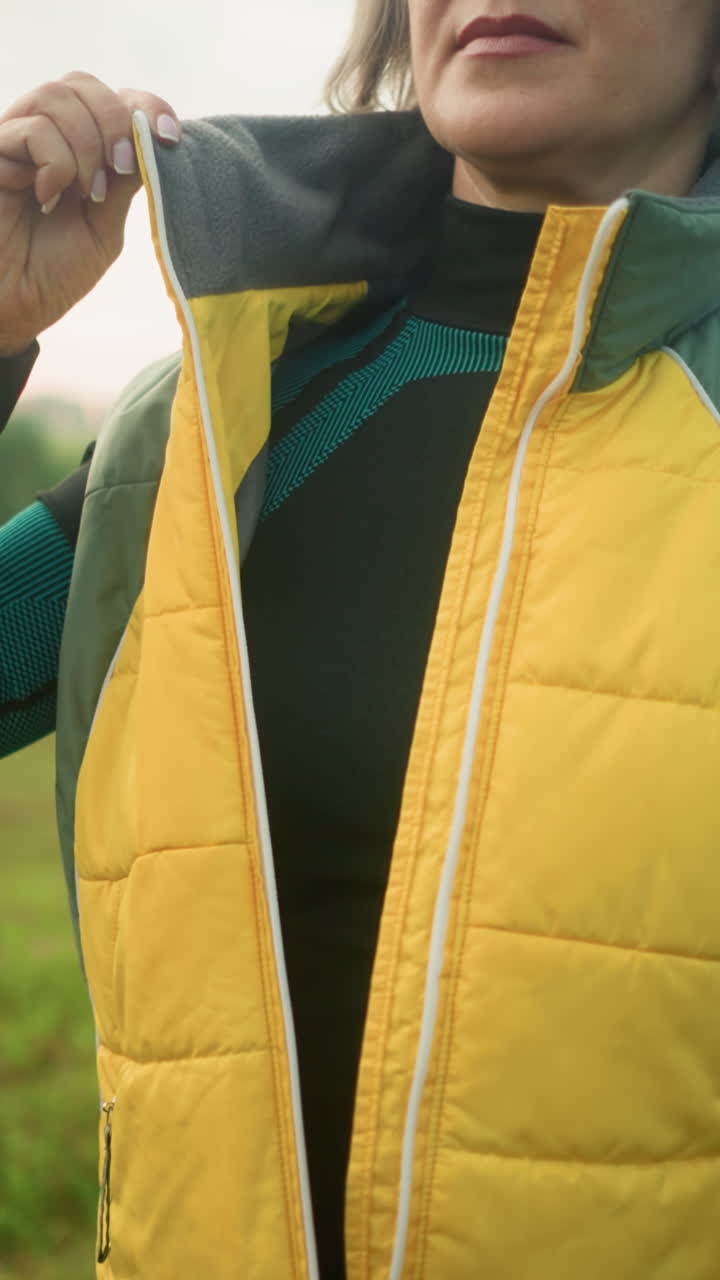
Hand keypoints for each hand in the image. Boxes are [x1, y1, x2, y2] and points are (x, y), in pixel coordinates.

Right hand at [0, 71, 181, 354]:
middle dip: (115, 122)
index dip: (146, 107)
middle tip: (121, 169)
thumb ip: (125, 182)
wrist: (12, 307)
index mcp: (79, 150)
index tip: (170, 138)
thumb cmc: (52, 273)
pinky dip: (56, 162)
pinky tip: (49, 196)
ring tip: (87, 192)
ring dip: (87, 144)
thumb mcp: (104, 227)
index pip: (114, 98)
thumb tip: (153, 140)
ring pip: (58, 97)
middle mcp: (46, 136)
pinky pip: (33, 130)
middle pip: (84, 85)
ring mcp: (16, 141)